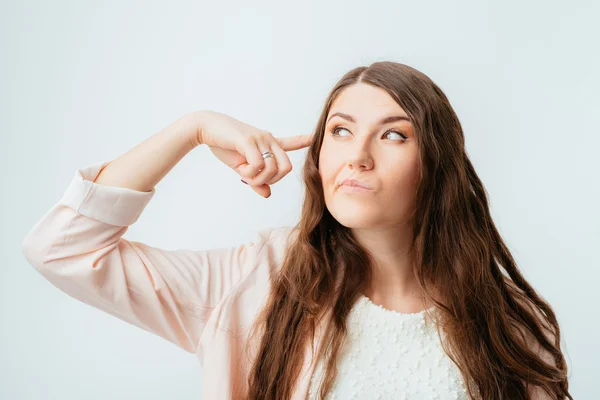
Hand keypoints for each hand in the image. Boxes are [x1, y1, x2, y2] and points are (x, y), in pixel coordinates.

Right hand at [189, 110, 313, 197]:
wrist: (205, 128)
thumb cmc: (223, 145)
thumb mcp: (241, 167)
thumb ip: (255, 180)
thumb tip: (268, 194)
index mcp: (267, 142)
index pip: (290, 142)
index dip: (303, 141)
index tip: (315, 137)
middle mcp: (267, 139)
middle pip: (286, 167)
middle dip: (274, 180)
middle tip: (256, 180)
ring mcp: (260, 139)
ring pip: (273, 169)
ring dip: (259, 179)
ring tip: (244, 175)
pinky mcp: (249, 141)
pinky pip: (258, 165)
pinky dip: (250, 174)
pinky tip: (241, 170)